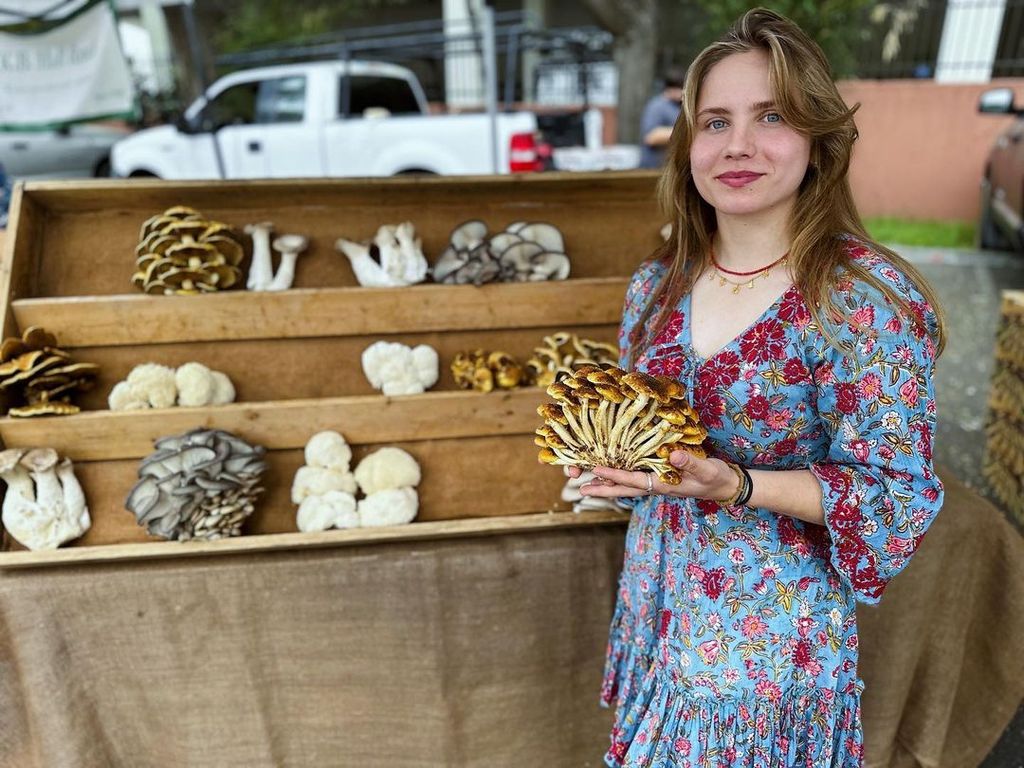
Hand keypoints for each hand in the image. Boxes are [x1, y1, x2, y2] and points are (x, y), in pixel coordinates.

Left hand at [579, 450, 738, 500]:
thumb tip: (672, 455)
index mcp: (664, 485)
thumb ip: (690, 462)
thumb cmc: (717, 477)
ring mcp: (658, 483)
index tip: (597, 470)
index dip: (615, 475)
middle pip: (624, 489)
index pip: (634, 480)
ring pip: (628, 485)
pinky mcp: (662, 478)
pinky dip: (623, 477)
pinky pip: (637, 479)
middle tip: (581, 489)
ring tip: (589, 482)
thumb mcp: (707, 469)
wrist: (726, 485)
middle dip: (603, 489)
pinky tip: (614, 472)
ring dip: (609, 484)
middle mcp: (657, 486)